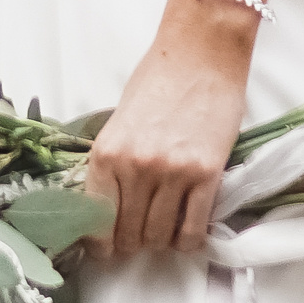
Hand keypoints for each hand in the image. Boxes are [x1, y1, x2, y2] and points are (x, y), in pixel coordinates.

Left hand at [80, 0, 254, 260]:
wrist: (200, 53)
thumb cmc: (158, 80)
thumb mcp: (119, 120)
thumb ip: (113, 162)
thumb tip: (108, 205)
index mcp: (107, 151)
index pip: (97, 218)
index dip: (101, 242)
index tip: (106, 249)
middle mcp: (136, 166)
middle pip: (129, 232)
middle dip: (130, 244)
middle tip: (136, 242)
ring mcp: (172, 173)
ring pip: (160, 235)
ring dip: (160, 242)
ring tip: (162, 234)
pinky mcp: (206, 175)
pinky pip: (194, 229)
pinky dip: (188, 240)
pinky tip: (186, 234)